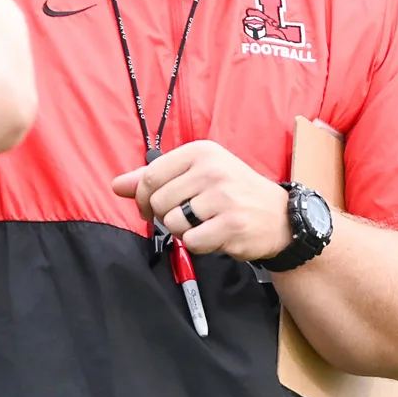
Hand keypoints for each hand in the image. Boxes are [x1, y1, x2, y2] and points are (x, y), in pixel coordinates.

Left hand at [111, 141, 292, 261]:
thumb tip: (117, 185)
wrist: (280, 216)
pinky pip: (192, 241)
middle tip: (186, 218)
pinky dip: (198, 245)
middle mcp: (212, 169)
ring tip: (203, 225)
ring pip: (173, 223)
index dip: (143, 198)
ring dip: (182, 232)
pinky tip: (215, 235)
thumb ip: (154, 179)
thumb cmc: (233, 193)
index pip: (150, 176)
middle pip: (159, 202)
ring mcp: (223, 196)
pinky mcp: (231, 224)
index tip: (152, 208)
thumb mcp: (196, 175)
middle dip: (165, 217)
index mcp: (200, 152)